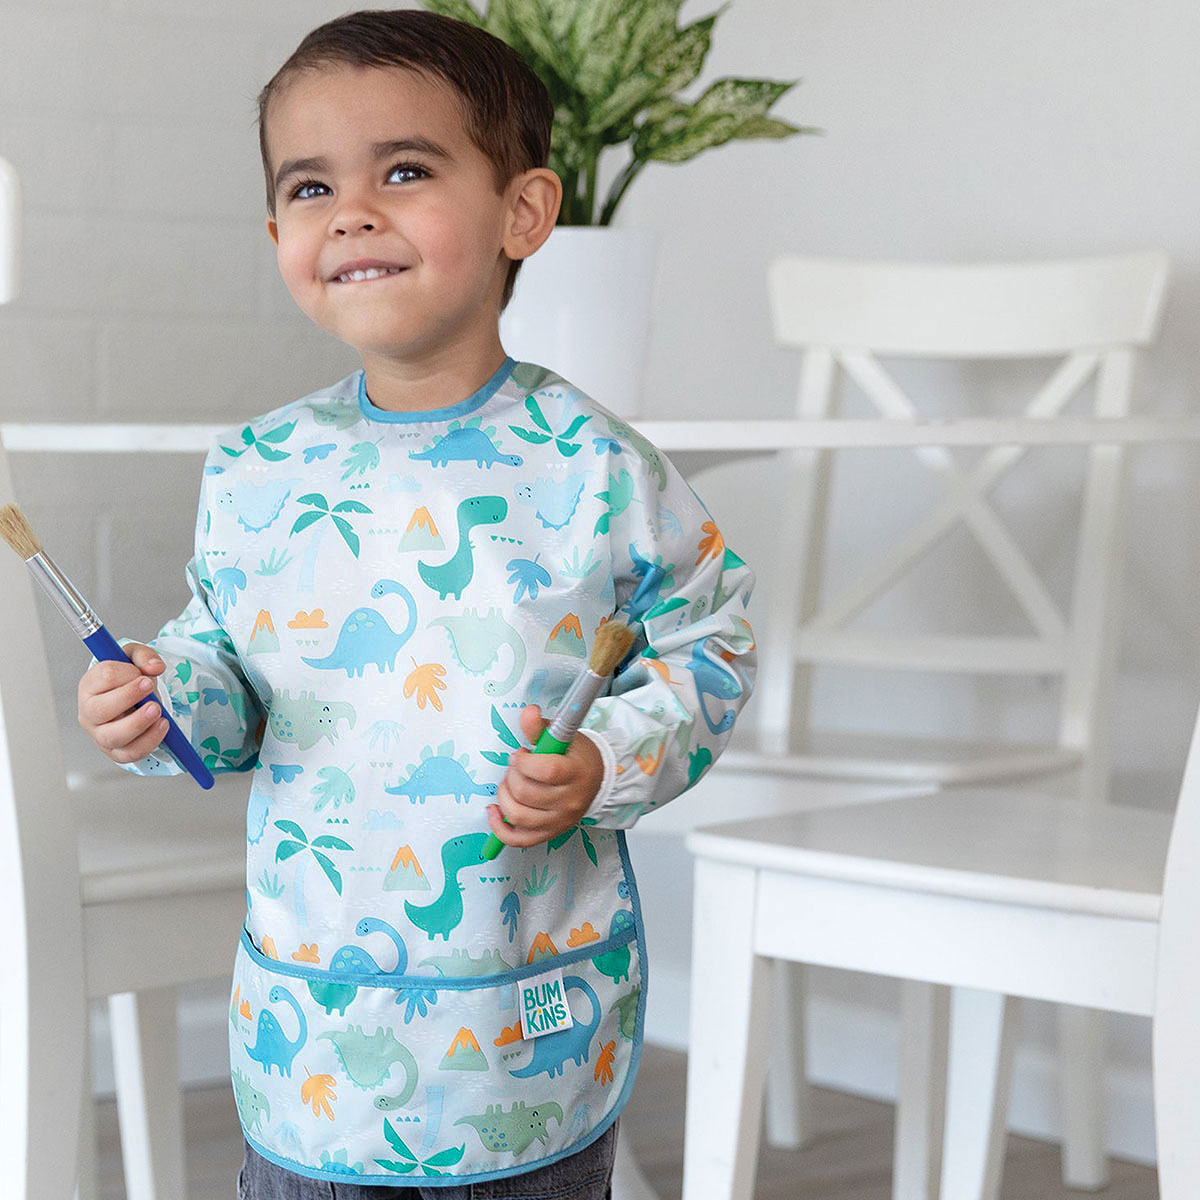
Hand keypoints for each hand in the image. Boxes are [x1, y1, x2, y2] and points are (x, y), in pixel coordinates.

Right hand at [77, 642, 169, 764]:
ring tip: (157, 710)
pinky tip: (162, 726)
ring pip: (112, 736)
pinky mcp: (116, 752)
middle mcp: (89, 712)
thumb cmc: (129, 681)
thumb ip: (144, 656)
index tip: (143, 674)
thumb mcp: (134, 659)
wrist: (137, 702)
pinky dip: (149, 741)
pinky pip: (130, 753)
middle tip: (149, 687)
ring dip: (137, 723)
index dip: (126, 673)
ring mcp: (100, 735)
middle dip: (127, 697)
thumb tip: (156, 667)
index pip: (103, 677)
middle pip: (100, 709)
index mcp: (90, 686)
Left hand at [489, 705, 603, 847]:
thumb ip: (540, 727)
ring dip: (504, 796)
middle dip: (512, 775)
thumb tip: (528, 712)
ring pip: (518, 815)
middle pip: (526, 793)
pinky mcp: (549, 833)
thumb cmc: (577, 757)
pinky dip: (500, 828)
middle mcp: (569, 801)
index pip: (546, 771)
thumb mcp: (563, 736)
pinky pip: (518, 839)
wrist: (597, 779)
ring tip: (510, 783)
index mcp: (576, 773)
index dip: (524, 761)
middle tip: (516, 766)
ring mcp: (559, 820)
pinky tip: (495, 810)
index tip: (521, 753)